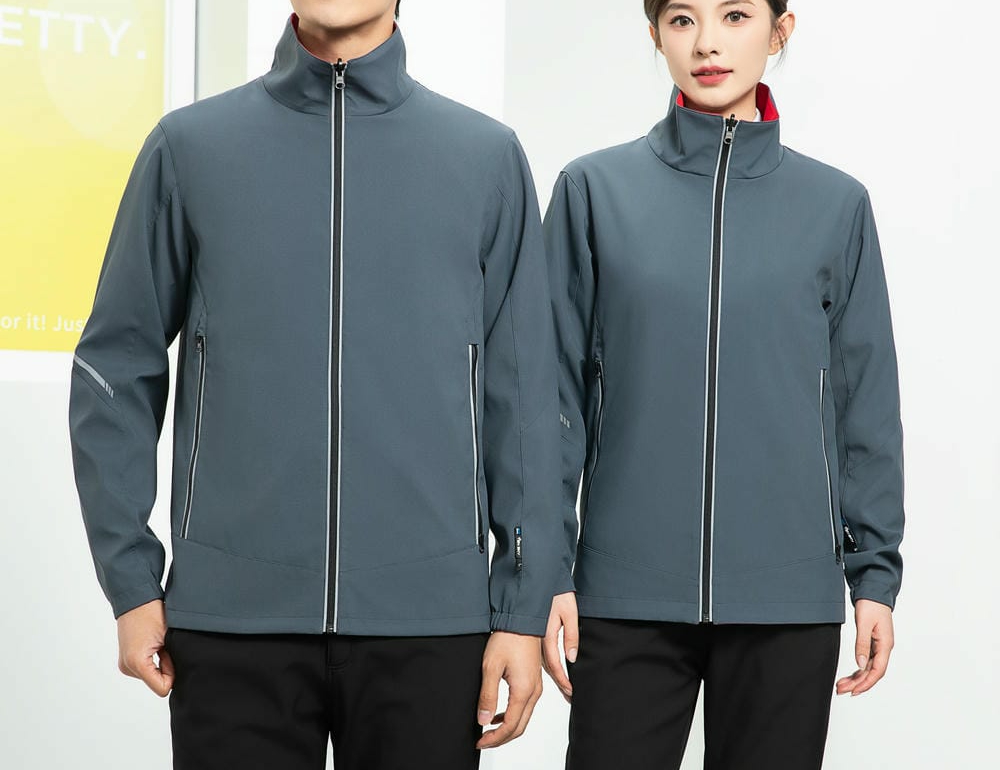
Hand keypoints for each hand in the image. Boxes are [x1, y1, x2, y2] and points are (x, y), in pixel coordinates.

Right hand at [116, 598, 173, 696]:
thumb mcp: (170, 637)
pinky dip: (153, 661)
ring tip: (157, 643)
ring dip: (159, 663)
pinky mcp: (126, 660)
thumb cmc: (151, 613)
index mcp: (137, 663)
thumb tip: (180, 676)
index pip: (162, 688)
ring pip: (152, 677)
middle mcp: (127, 667)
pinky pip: (145, 670)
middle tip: (164, 645)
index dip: (173, 674)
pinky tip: (152, 644)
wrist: (135, 600)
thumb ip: (174, 661)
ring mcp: (125, 664)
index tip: (171, 654)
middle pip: (156, 682)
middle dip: (166, 667)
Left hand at [475, 631, 542, 748]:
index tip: (480, 742)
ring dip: (507, 728)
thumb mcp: (490, 667)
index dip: (495, 738)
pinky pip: (525, 707)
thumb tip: (484, 721)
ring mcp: (536, 687)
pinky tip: (498, 715)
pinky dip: (512, 716)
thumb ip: (488, 696)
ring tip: (488, 731)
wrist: (521, 620)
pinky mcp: (534, 681)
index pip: (511, 726)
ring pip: (524, 718)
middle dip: (501, 738)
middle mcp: (534, 692)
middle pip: (520, 727)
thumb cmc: (507, 639)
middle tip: (483, 741)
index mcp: (524, 690)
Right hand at [542, 592, 577, 701]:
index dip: (563, 680)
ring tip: (565, 688)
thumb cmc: (557, 593)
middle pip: (548, 668)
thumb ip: (571, 636)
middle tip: (570, 696)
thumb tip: (572, 658)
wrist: (540, 578)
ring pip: (543, 662)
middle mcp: (537, 640)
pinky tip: (554, 669)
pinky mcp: (534, 634)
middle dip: (560, 683)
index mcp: (546, 635)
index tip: (572, 692)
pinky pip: (541, 654)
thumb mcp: (569, 612)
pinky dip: (549, 665)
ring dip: (555, 675)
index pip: (554, 665)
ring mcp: (534, 638)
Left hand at [836, 598, 893, 695]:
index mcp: (885, 645)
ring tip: (842, 685)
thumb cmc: (871, 605)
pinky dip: (858, 669)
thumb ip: (862, 644)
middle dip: (858, 683)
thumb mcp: (865, 624)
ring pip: (868, 668)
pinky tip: (850, 675)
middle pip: (872, 672)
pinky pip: (866, 661)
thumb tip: (860, 665)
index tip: (854, 691)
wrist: (873, 591)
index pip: (877, 671)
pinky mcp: (873, 642)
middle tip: (841, 690)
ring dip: (856, 678)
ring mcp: (879, 646)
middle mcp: (884, 648)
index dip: (866, 683)